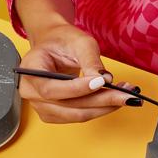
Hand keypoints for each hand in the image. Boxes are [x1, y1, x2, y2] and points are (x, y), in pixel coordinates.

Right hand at [14, 0, 135, 122]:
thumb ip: (90, 61)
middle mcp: (32, 93)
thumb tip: (103, 80)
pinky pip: (80, 116)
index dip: (78, 89)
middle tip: (127, 95)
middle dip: (101, 101)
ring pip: (77, 115)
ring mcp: (42, 107)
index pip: (52, 89)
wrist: (55, 46)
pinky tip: (114, 99)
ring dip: (104, 108)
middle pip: (68, 106)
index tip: (102, 82)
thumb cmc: (63, 40)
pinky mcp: (55, 114)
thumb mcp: (79, 41)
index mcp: (30, 71)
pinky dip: (99, 109)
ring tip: (126, 96)